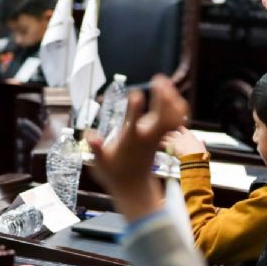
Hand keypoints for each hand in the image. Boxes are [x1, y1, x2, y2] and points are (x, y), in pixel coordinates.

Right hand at [88, 75, 188, 221]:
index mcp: (130, 141)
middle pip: (161, 117)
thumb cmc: (113, 172)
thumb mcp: (99, 163)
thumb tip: (90, 135)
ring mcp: (157, 138)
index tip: (137, 93)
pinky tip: (171, 92)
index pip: (133, 122)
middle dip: (162, 98)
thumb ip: (96, 148)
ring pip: (172, 118)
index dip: (135, 108)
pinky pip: (175, 121)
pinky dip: (176, 107)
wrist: (133, 186)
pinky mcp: (162, 137)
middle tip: (158, 78)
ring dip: (171, 99)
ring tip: (163, 80)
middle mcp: (147, 138)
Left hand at [162, 127, 206, 157]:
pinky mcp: (170, 146)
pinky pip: (163, 143)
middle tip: (167, 134)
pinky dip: (161, 143)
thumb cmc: (199, 153)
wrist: (193, 157)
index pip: (182, 128)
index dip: (179, 128)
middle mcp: (181, 136)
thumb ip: (201, 143)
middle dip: (170, 133)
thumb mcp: (202, 146)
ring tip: (162, 138)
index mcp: (189, 135)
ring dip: (164, 137)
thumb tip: (203, 140)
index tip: (177, 128)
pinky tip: (159, 144)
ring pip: (167, 136)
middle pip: (173, 132)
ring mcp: (174, 140)